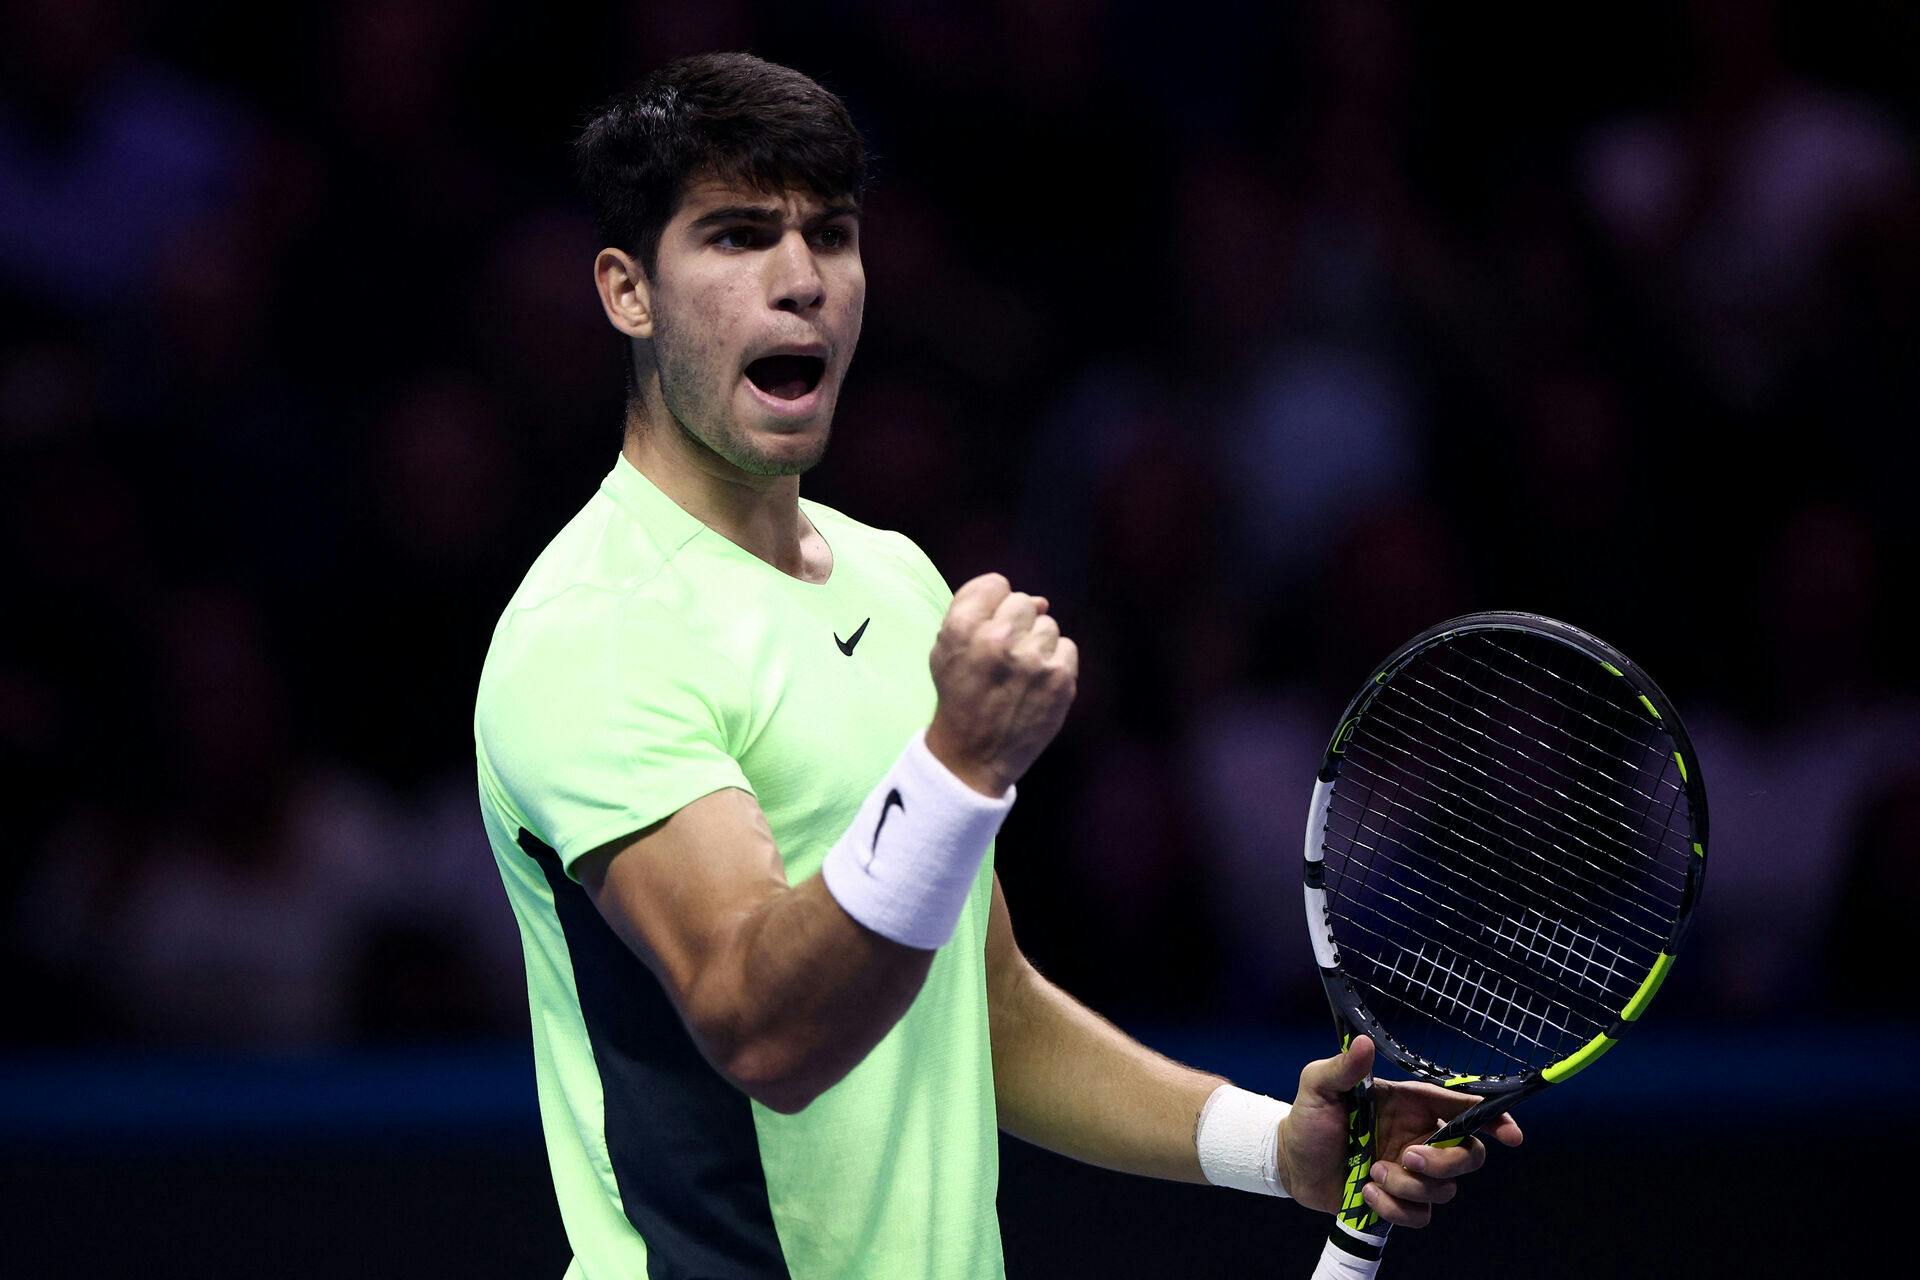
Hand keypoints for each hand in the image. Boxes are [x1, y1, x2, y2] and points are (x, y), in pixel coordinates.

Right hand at [925, 573, 1078, 796]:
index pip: (995, 584)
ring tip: (1020, 673)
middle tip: (1006, 655)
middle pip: (1023, 602)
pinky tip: (1037, 683)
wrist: (972, 755)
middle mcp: (998, 639)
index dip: (994, 605)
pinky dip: (1055, 662)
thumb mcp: (944, 649)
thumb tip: (1040, 600)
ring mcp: (1033, 660)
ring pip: (1048, 625)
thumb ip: (977, 611)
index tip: (990, 627)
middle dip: (1016, 624)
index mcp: (963, 628)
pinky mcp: (1060, 680)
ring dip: (1036, 644)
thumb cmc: (959, 696)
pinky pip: (1067, 648)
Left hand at [1277, 1035, 1523, 1227]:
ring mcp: (1412, 1171)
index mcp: (1410, 1104)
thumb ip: (1342, 1067)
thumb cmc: (1308, 1119)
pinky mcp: (1401, 1199)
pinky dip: (1395, 1209)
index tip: (1511, 1134)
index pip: (1463, 1108)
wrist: (1290, 1163)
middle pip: (1468, 1155)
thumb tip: (1362, 1042)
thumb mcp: (1318, 1086)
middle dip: (1445, 1162)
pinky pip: (1421, 1216)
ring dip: (1408, 1186)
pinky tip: (1365, 1192)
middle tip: (1408, 1157)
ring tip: (1370, 1173)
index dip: (1494, 1119)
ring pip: (1445, 1189)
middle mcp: (1419, 1137)